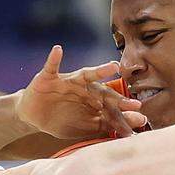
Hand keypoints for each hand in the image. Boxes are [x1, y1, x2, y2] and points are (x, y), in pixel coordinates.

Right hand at [16, 45, 146, 138]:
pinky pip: (51, 66)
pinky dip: (54, 58)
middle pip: (103, 92)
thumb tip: (137, 123)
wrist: (33, 117)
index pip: (111, 106)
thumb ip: (108, 124)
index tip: (141, 118)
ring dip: (99, 71)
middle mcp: (84, 88)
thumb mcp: (85, 125)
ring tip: (113, 67)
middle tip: (135, 103)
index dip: (124, 113)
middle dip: (118, 98)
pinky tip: (58, 50)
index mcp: (93, 100)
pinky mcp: (48, 78)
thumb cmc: (62, 119)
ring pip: (85, 75)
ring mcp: (67, 82)